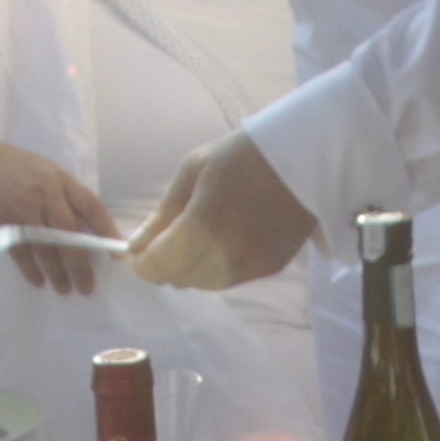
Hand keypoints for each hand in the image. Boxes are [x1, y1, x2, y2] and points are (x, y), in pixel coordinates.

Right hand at [0, 138, 122, 293]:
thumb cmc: (12, 166)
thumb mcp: (44, 171)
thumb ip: (63, 194)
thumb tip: (84, 226)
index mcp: (60, 180)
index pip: (91, 206)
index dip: (106, 231)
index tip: (118, 254)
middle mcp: (45, 194)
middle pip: (70, 235)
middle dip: (80, 264)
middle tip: (87, 287)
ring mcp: (23, 208)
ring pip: (45, 247)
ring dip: (56, 272)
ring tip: (64, 289)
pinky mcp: (3, 221)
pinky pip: (21, 252)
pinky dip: (30, 269)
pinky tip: (38, 281)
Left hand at [125, 129, 313, 293]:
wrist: (303, 159)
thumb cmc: (240, 156)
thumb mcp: (191, 172)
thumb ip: (161, 215)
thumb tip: (136, 246)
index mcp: (201, 228)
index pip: (156, 268)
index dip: (142, 262)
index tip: (141, 249)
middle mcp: (225, 257)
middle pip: (177, 280)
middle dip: (167, 262)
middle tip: (172, 235)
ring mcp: (249, 268)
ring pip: (202, 284)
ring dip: (192, 267)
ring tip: (201, 235)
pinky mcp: (268, 270)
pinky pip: (228, 279)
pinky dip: (217, 266)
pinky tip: (225, 238)